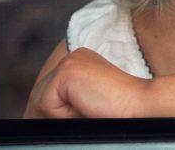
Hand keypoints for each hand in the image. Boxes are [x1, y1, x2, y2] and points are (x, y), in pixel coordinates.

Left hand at [23, 48, 148, 117]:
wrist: (143, 109)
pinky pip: (46, 104)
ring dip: (61, 118)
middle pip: (38, 99)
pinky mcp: (68, 70)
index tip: (78, 114)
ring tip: (91, 112)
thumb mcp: (84, 111)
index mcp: (79, 64)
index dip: (53, 115)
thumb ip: (60, 108)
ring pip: (40, 104)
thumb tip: (30, 118)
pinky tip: (88, 107)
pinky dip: (63, 116)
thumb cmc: (121, 114)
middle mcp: (72, 56)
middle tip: (87, 113)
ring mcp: (70, 60)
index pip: (47, 94)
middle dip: (52, 118)